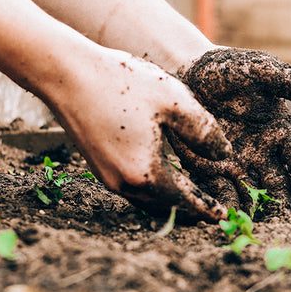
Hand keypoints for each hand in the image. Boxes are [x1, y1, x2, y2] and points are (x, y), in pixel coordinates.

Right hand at [49, 49, 230, 221]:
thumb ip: (204, 131)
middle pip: (166, 206)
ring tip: (193, 195)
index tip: (224, 217)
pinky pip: (134, 188)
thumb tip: (224, 155)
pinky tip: (165, 177)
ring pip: (148, 200)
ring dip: (172, 201)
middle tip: (213, 209)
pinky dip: (154, 189)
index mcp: (145, 172)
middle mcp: (124, 183)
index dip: (207, 208)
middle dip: (191, 209)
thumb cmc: (121, 83)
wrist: (66, 74)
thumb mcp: (174, 101)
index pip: (185, 201)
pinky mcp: (98, 167)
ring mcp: (108, 177)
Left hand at [169, 48, 290, 211]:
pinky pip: (220, 192)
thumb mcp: (260, 71)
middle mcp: (264, 153)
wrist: (187, 73)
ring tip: (258, 228)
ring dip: (256, 211)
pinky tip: (226, 218)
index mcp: (282, 131)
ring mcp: (238, 164)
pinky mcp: (211, 170)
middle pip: (279, 184)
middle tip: (288, 223)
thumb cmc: (229, 69)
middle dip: (284, 204)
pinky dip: (225, 206)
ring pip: (252, 194)